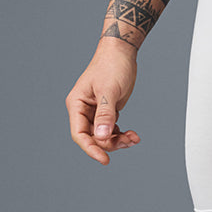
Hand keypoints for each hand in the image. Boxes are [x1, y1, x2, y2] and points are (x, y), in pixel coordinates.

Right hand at [65, 42, 140, 164]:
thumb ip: (105, 114)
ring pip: (103, 136)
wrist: (122, 52)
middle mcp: (83, 110)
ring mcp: (95, 112)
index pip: (80, 134)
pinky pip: (111, 130)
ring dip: (118, 140)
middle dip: (111, 143)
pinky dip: (121, 134)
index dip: (91, 149)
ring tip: (134, 138)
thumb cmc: (112, 65)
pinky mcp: (107, 111)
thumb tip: (100, 136)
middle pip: (93, 138)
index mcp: (77, 104)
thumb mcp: (109, 90)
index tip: (105, 160)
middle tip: (130, 140)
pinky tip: (132, 134)